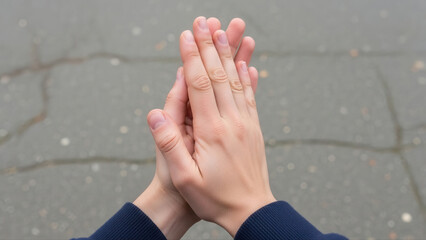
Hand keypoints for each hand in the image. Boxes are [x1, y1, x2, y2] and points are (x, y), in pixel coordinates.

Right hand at [147, 16, 274, 236]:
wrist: (251, 210)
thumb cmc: (214, 198)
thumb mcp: (184, 178)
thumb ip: (169, 145)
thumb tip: (154, 114)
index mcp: (212, 130)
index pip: (199, 84)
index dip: (191, 57)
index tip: (186, 35)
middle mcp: (232, 121)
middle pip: (219, 75)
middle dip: (210, 46)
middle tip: (204, 21)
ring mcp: (246, 123)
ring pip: (236, 81)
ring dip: (229, 54)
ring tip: (225, 31)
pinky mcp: (254, 129)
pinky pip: (250, 96)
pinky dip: (247, 76)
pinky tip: (248, 64)